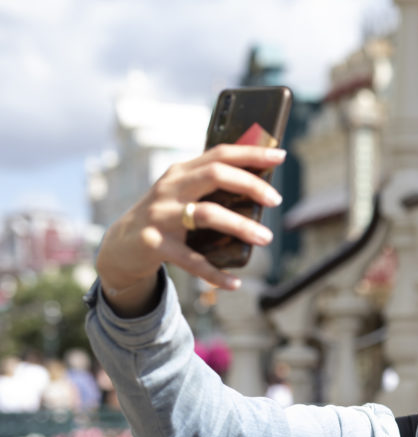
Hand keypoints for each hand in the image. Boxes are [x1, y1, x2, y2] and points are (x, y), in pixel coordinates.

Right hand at [95, 145, 285, 315]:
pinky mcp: (155, 244)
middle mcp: (170, 189)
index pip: (219, 154)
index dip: (251, 153)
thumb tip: (260, 184)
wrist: (119, 246)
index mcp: (181, 172)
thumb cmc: (163, 217)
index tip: (279, 156)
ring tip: (265, 238)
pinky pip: (192, 260)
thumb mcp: (181, 194)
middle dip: (250, 185)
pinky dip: (215, 273)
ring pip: (207, 214)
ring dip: (241, 226)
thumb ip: (211, 185)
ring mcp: (161, 216)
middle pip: (215, 175)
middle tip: (276, 200)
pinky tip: (235, 283)